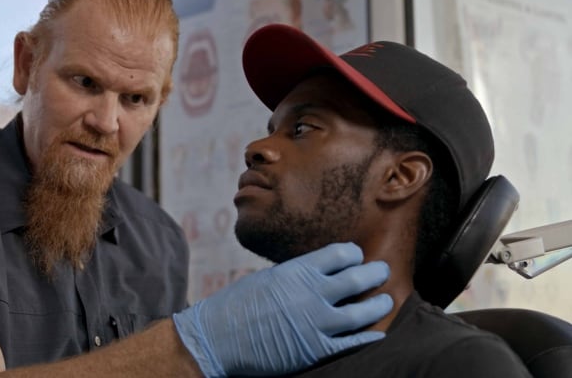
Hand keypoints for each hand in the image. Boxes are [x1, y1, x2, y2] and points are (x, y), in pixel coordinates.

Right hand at [172, 242, 391, 376]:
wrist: (217, 338)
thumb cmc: (236, 305)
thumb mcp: (266, 278)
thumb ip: (295, 275)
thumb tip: (316, 272)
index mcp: (296, 272)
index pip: (339, 254)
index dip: (352, 253)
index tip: (356, 255)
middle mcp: (310, 295)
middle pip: (356, 279)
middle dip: (374, 273)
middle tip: (382, 270)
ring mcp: (315, 324)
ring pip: (361, 312)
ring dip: (378, 304)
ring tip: (386, 300)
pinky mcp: (315, 350)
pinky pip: (351, 343)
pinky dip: (368, 337)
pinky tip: (377, 333)